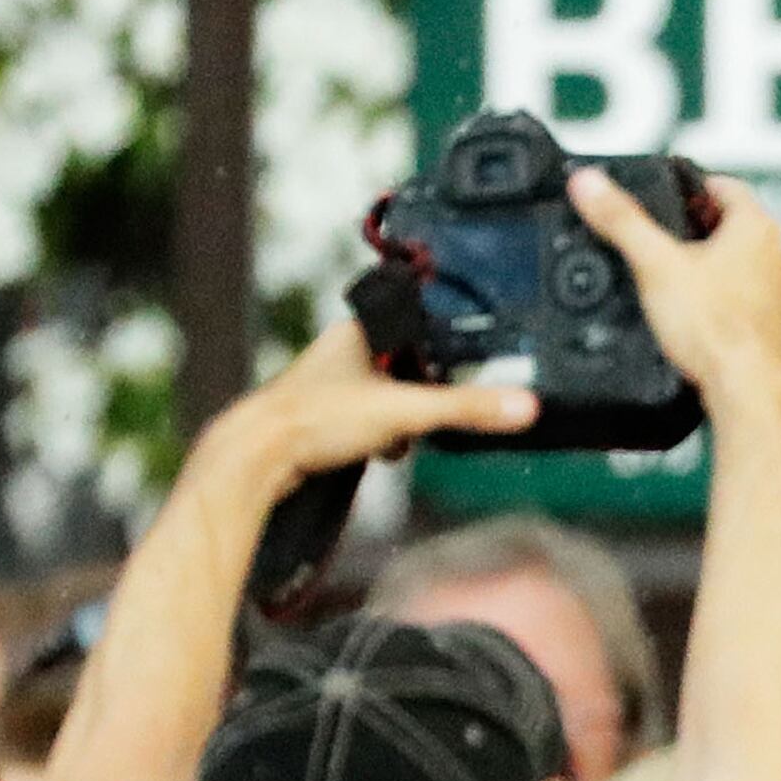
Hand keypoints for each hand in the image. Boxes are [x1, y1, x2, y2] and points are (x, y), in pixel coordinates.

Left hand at [218, 321, 538, 493]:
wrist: (259, 456)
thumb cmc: (314, 419)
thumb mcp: (405, 411)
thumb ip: (466, 409)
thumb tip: (521, 405)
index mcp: (363, 331)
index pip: (424, 325)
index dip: (450, 350)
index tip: (467, 370)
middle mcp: (345, 350)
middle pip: (411, 366)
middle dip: (425, 396)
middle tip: (425, 414)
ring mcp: (334, 382)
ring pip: (391, 395)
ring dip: (403, 421)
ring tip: (396, 437)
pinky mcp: (325, 413)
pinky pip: (371, 420)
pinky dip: (382, 437)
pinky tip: (380, 452)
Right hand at [570, 166, 780, 400]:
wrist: (744, 387)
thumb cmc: (716, 329)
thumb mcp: (654, 264)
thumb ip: (620, 220)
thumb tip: (588, 184)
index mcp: (757, 226)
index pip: (723, 184)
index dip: (690, 184)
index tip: (665, 191)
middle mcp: (776, 253)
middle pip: (730, 221)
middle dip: (694, 223)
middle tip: (659, 230)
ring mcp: (778, 288)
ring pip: (738, 258)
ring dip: (707, 258)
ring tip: (670, 267)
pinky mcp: (770, 319)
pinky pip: (741, 291)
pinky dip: (717, 291)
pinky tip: (692, 305)